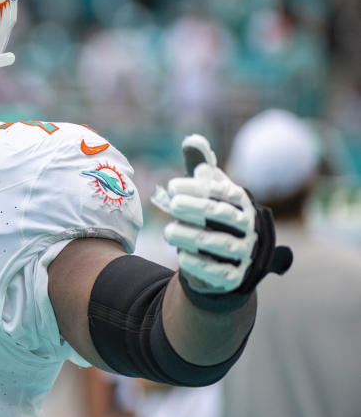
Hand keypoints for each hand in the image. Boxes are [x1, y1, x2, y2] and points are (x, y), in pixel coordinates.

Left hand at [151, 134, 291, 305]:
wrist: (225, 260)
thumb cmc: (213, 217)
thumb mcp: (208, 192)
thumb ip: (200, 166)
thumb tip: (192, 139)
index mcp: (241, 203)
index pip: (223, 192)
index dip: (199, 188)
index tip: (172, 186)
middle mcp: (247, 227)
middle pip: (223, 216)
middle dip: (197, 209)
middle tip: (172, 204)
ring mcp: (243, 253)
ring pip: (220, 244)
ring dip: (193, 237)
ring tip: (169, 231)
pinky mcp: (234, 276)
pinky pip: (219, 271)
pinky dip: (200, 264)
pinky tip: (181, 256)